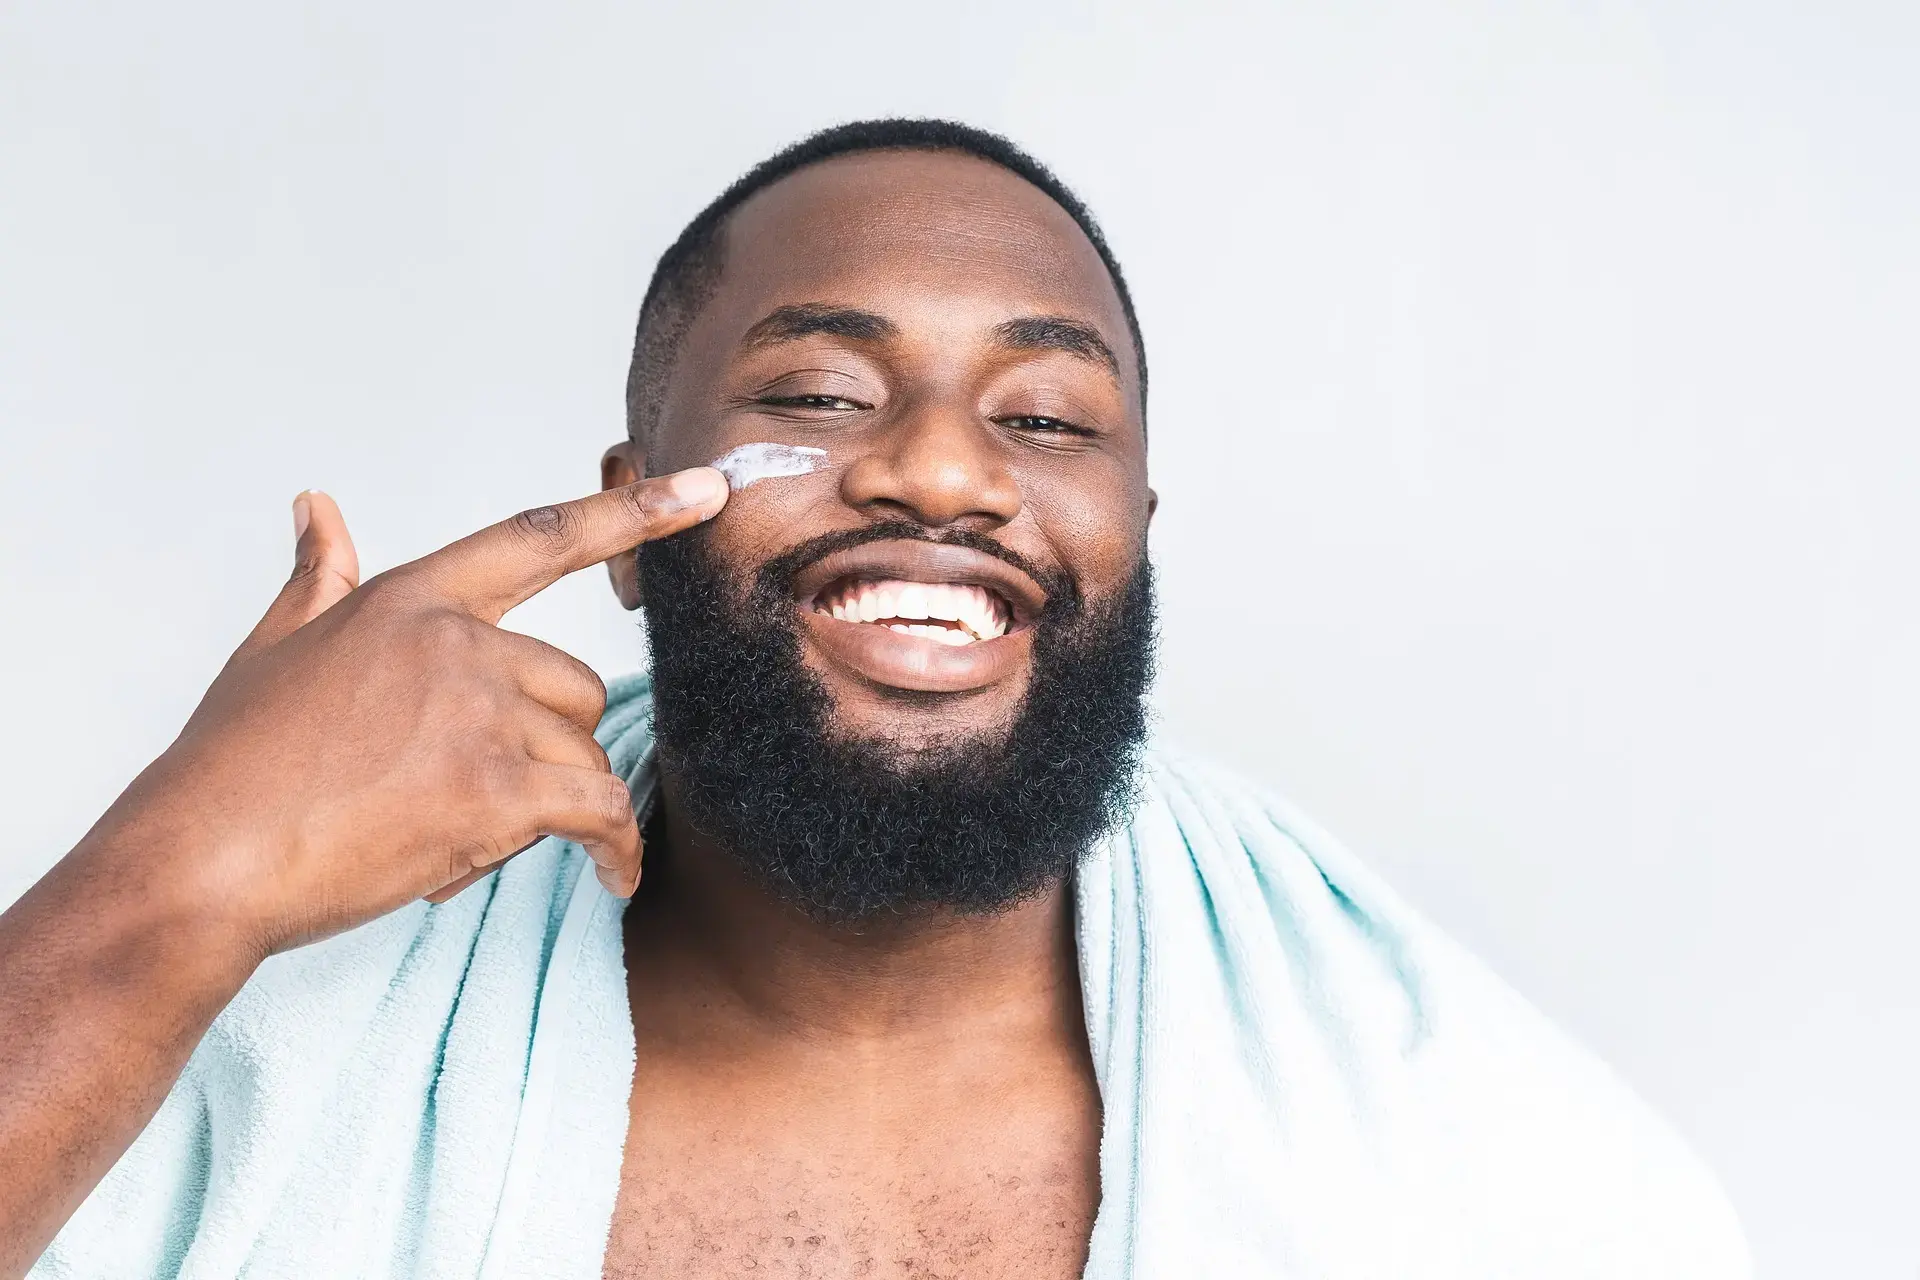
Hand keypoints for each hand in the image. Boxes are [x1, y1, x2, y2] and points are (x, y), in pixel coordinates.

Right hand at [98, 469, 727, 954]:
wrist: (201, 861)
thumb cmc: (231, 765)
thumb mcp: (273, 649)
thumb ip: (318, 576)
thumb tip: (315, 505)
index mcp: (412, 601)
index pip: (542, 538)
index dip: (633, 510)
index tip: (705, 489)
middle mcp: (458, 644)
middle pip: (573, 687)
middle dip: (547, 748)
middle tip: (472, 799)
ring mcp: (480, 715)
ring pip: (584, 754)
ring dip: (561, 808)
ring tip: (483, 846)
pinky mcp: (497, 792)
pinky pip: (599, 811)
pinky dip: (617, 848)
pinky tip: (614, 877)